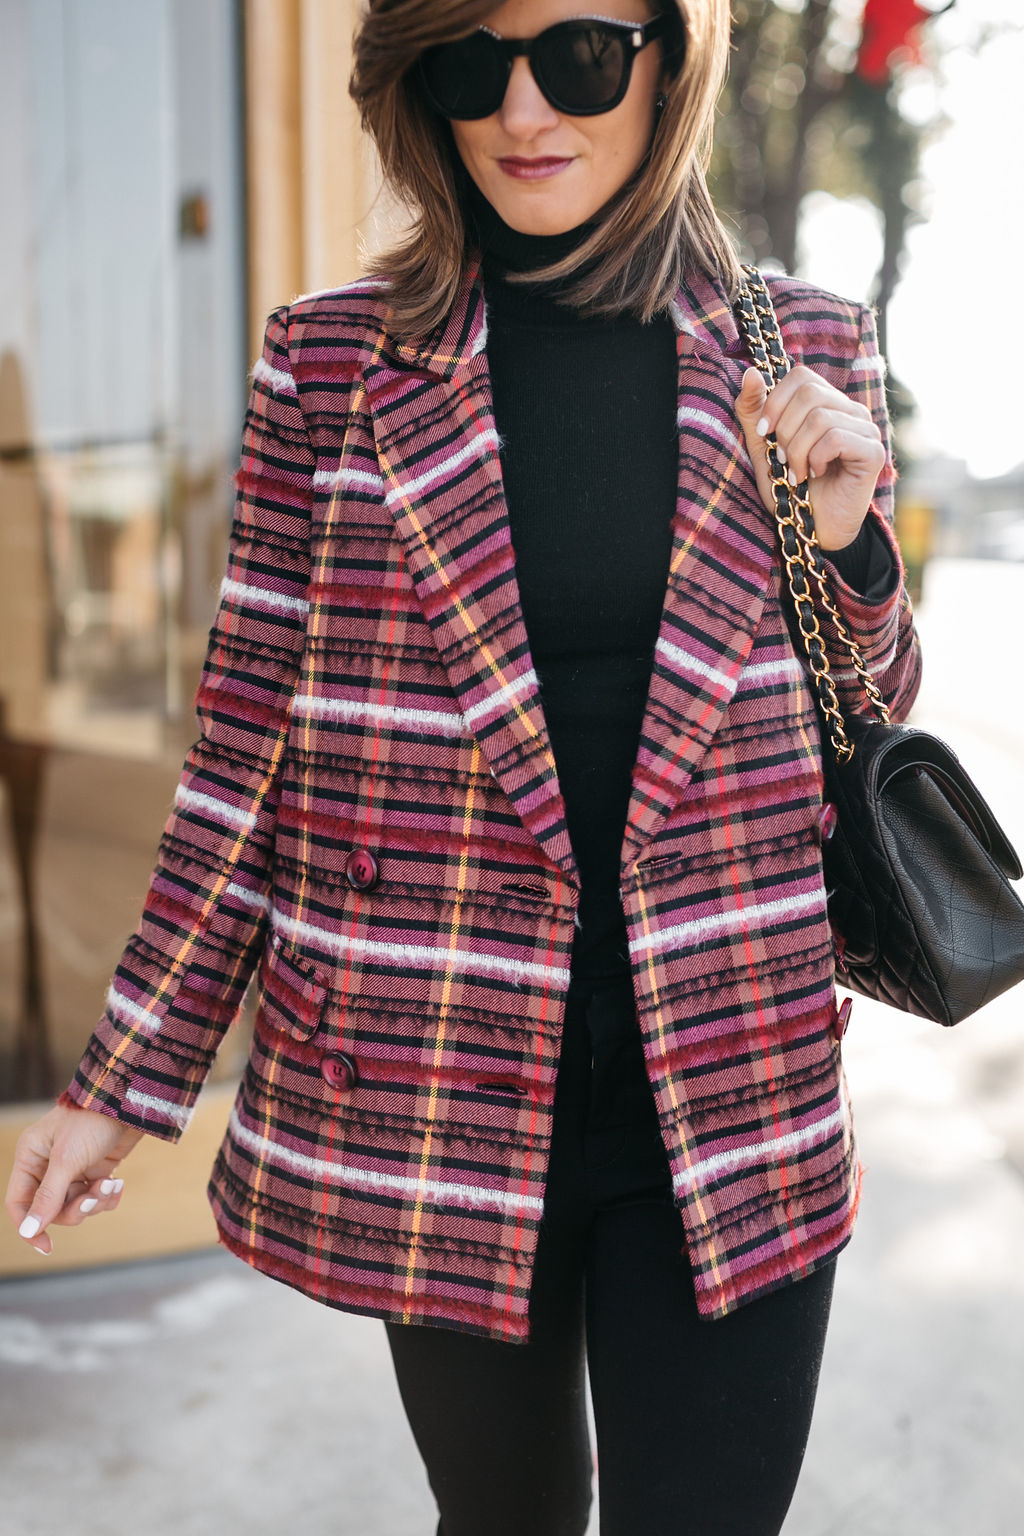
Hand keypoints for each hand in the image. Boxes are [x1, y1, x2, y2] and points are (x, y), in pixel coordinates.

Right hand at [5, 1103, 145, 1255]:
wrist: (129, 1100)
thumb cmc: (91, 1121)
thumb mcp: (66, 1160)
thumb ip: (48, 1197)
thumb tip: (30, 1230)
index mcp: (31, 1157)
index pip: (19, 1203)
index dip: (30, 1226)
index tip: (47, 1246)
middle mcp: (49, 1165)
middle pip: (52, 1209)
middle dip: (75, 1209)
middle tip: (93, 1198)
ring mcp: (74, 1168)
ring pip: (77, 1205)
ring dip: (95, 1201)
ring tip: (111, 1184)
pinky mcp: (96, 1168)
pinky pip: (96, 1197)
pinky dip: (108, 1195)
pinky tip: (118, 1183)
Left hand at [736, 364, 885, 551]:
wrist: (810, 530)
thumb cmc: (789, 489)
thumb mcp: (762, 448)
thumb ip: (753, 411)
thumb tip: (750, 372)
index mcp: (825, 404)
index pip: (801, 375)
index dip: (776, 401)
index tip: (764, 433)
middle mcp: (849, 411)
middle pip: (810, 393)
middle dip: (785, 430)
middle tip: (783, 459)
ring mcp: (865, 429)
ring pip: (821, 418)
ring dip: (797, 451)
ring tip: (797, 473)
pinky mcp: (873, 452)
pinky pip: (836, 438)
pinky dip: (815, 459)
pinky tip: (816, 475)